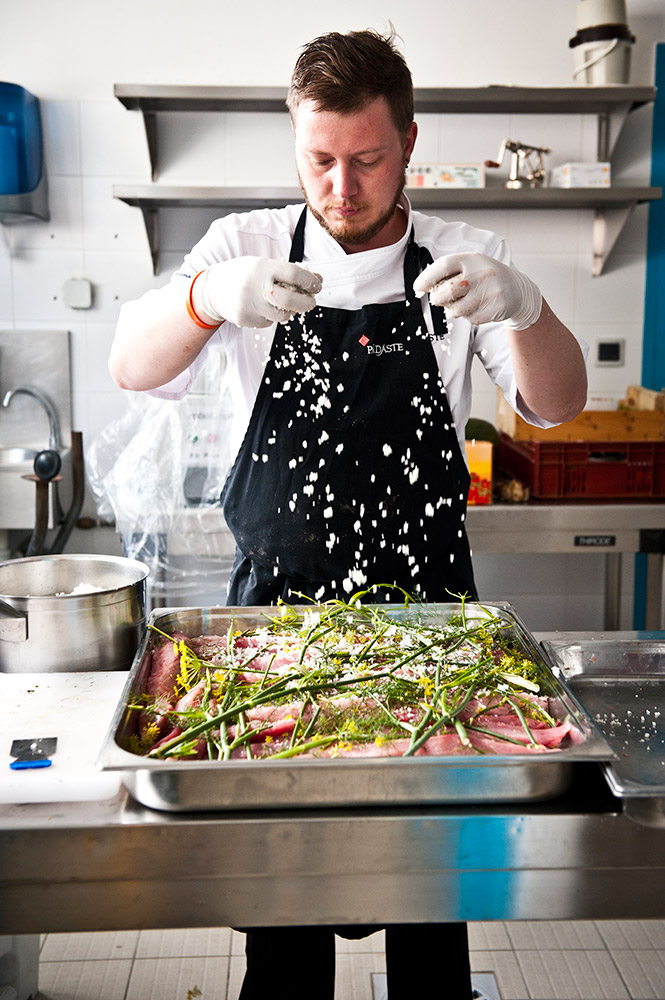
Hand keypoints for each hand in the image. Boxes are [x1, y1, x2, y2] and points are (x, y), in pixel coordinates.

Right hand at [196, 257, 322, 328]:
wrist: (214, 288)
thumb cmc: (243, 274)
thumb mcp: (263, 265)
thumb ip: (287, 272)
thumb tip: (316, 279)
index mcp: (262, 268)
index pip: (294, 274)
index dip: (310, 281)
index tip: (317, 285)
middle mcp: (255, 287)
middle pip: (290, 301)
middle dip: (306, 303)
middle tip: (311, 302)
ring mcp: (249, 305)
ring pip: (281, 316)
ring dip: (288, 311)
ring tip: (281, 302)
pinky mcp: (245, 320)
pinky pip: (268, 322)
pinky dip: (271, 316)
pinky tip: (261, 307)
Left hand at [413, 252, 541, 329]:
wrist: (517, 289)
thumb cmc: (486, 277)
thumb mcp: (471, 266)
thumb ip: (450, 273)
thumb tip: (424, 286)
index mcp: (471, 259)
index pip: (444, 265)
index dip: (427, 277)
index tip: (418, 287)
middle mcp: (480, 273)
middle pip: (447, 291)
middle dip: (437, 298)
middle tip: (439, 299)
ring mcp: (489, 291)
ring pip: (456, 310)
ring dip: (453, 310)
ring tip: (461, 303)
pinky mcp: (495, 308)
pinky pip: (470, 319)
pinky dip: (469, 316)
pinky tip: (478, 307)